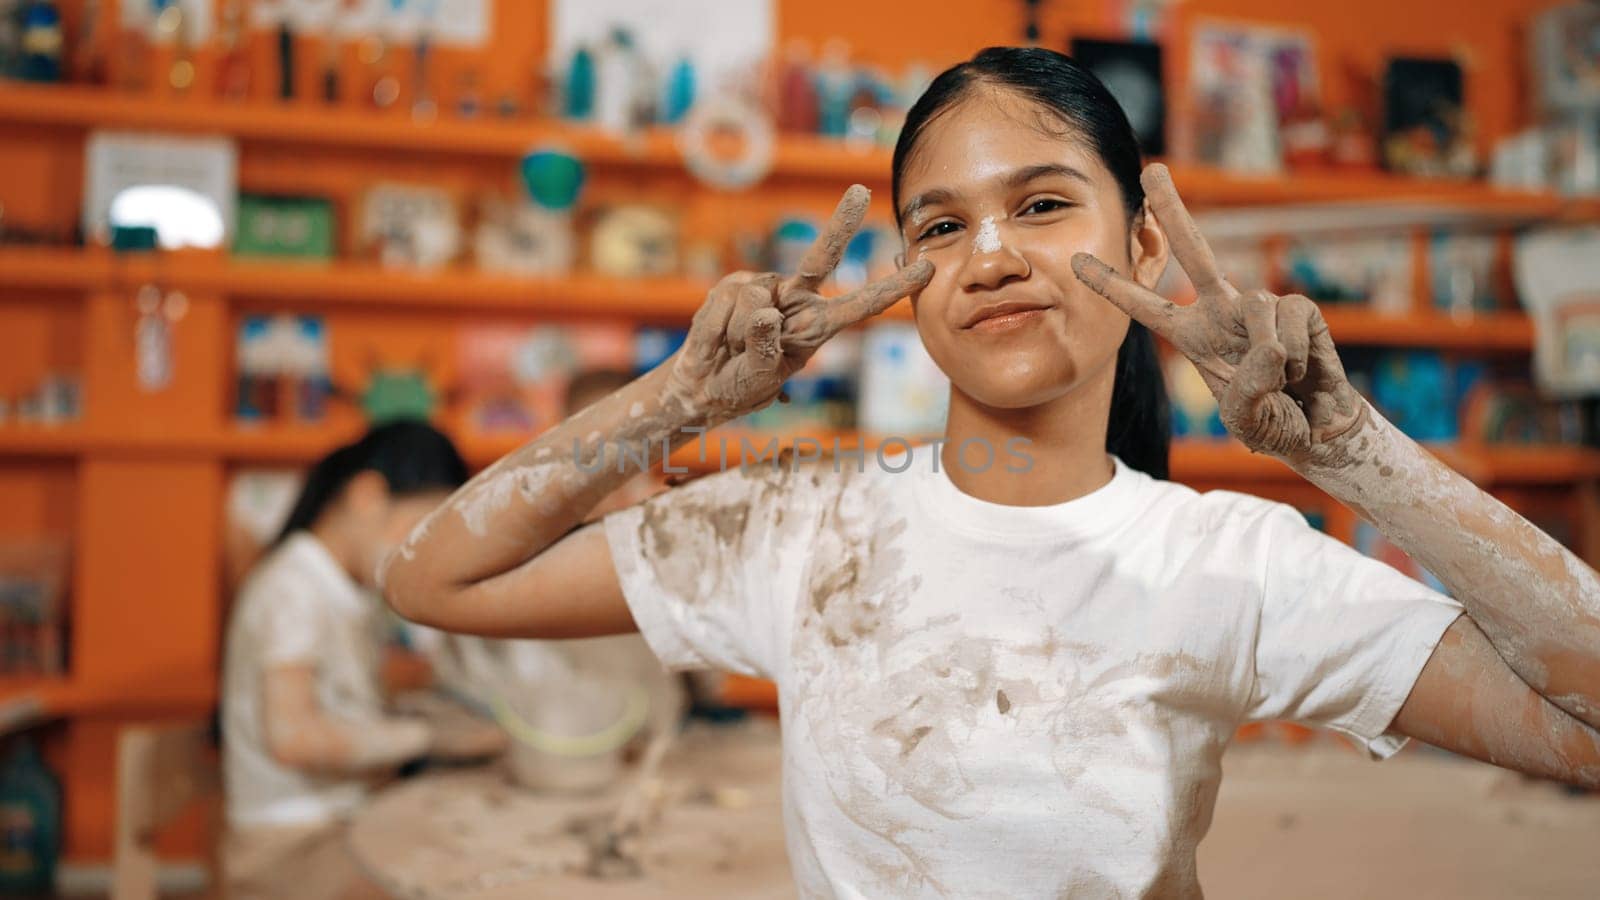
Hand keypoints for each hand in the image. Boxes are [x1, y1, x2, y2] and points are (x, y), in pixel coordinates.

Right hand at [666, 185, 935, 421]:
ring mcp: (764, 289)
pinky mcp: (734, 284)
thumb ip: (765, 349)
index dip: (893, 288)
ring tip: (732, 350)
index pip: (862, 305)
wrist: (703, 383)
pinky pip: (727, 303)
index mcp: (818, 326)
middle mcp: (795, 300)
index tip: (927, 269)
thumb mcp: (760, 378)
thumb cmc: (742, 384)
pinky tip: (717, 339)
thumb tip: (767, 312)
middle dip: (841, 223)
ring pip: (755, 301)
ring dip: (737, 335)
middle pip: (822, 257)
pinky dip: (717, 327)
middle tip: (860, 191)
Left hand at [1071, 163, 1364, 459]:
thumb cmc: (1272, 422)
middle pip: (1194, 251)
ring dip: (1271, 355)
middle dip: (1174, 209)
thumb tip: (1268, 346)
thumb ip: (1249, 390)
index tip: (1076, 261)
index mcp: (1191, 336)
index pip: (1144, 306)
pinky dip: (1297, 355)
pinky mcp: (1296, 310)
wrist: (1316, 428)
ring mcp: (1259, 308)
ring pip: (1256, 305)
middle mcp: (1221, 312)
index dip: (1112, 285)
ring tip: (1280, 382)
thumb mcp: (1246, 416)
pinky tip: (1301, 372)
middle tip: (1152, 169)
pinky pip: (1290, 320)